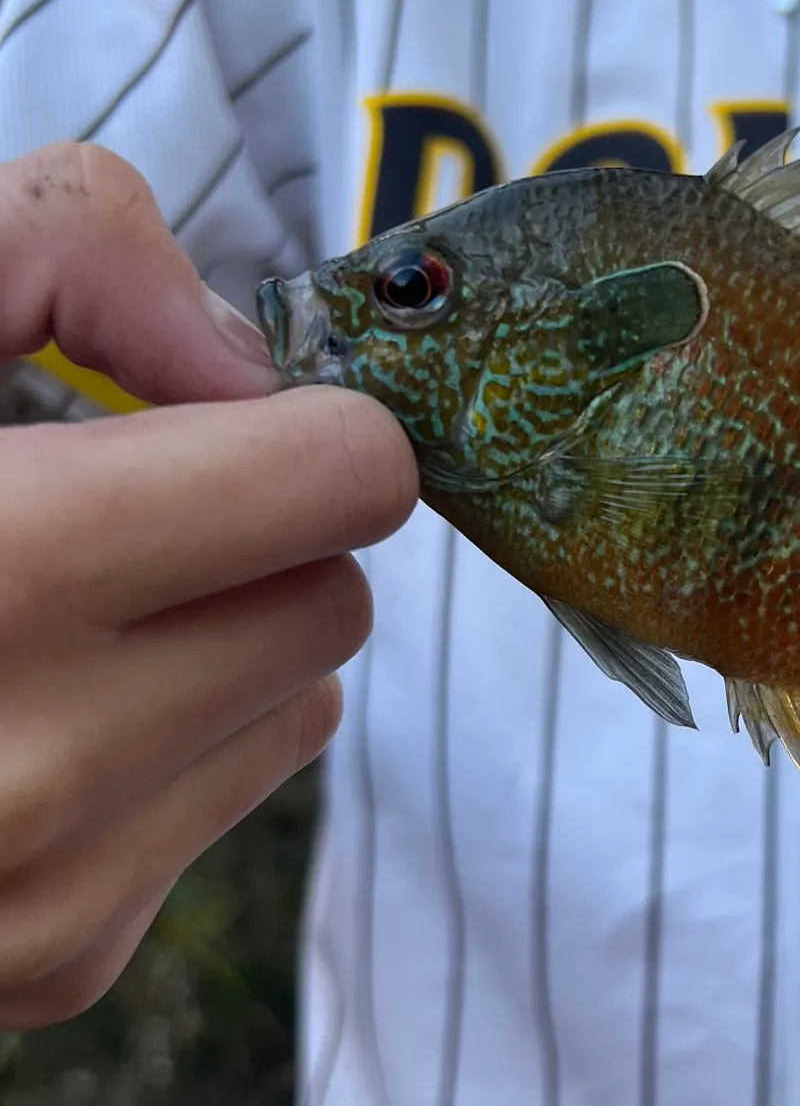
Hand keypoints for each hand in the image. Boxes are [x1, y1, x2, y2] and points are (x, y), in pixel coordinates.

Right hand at [0, 143, 417, 1027]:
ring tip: (59, 619)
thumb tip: (243, 364)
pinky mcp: (48, 964)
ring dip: (223, 646)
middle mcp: (30, 765)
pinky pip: (223, 803)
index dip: (301, 427)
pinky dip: (168, 748)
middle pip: (335, 598)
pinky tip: (31, 715)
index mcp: (6, 569)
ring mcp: (41, 894)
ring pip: (301, 705)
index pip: (347, 479)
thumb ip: (73, 253)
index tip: (231, 422)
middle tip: (124, 518)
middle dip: (259, 540)